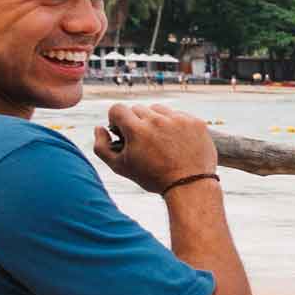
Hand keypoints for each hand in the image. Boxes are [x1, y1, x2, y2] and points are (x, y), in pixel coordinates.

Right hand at [94, 101, 218, 194]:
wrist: (190, 186)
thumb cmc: (153, 178)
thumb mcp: (120, 167)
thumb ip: (101, 146)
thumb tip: (99, 128)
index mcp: (137, 129)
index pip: (117, 109)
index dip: (116, 120)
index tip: (123, 131)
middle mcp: (158, 120)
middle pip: (138, 109)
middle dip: (136, 122)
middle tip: (143, 140)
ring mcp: (179, 120)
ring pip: (158, 109)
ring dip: (155, 120)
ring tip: (159, 139)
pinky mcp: (195, 122)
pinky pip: (178, 115)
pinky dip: (174, 124)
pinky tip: (175, 140)